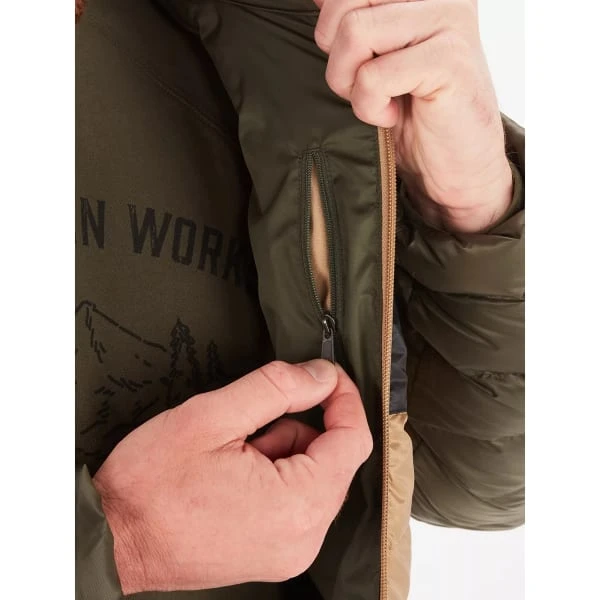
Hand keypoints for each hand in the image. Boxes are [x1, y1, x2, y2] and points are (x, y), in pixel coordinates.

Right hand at [93, 360, 372, 593]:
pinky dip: (277, 476)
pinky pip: (298, 501)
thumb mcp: (212, 417)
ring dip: (283, 451)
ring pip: (315, 478)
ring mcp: (290, 552)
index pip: (353, 440)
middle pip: (334, 459)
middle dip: (299, 427)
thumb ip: (277, 388)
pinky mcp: (275, 555)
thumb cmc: (150, 487)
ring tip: (232, 454)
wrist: (113, 540)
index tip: (326, 376)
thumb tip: (321, 375)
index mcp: (296, 504)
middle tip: (249, 425)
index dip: (344, 398)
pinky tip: (235, 475)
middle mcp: (303, 538)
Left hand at [314, 0, 512, 232]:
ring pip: (354, 32)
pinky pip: (374, 75)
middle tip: (362, 86)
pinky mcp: (448, 60)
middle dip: (336, 57)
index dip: (330, 29)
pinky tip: (393, 115)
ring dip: (352, 84)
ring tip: (379, 101)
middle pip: (344, 3)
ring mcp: (447, 19)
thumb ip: (352, 18)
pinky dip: (370, 107)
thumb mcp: (372, 57)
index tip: (359, 64)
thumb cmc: (413, 114)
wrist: (456, 165)